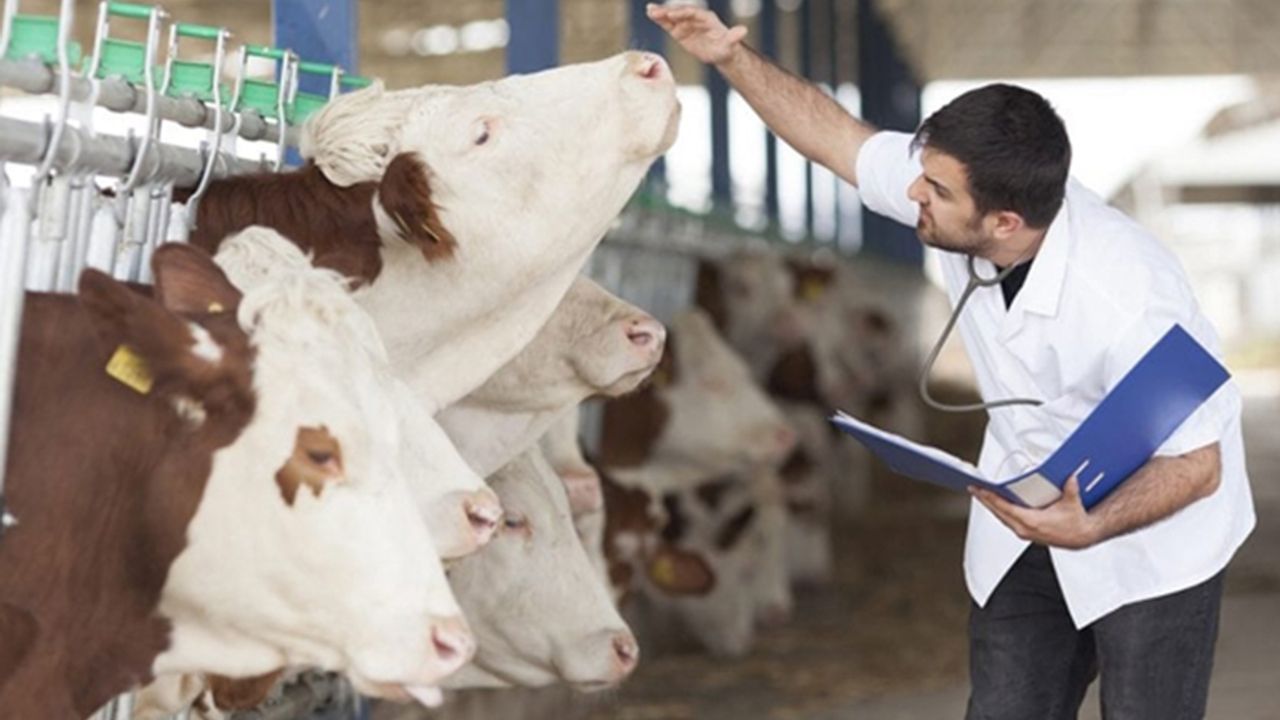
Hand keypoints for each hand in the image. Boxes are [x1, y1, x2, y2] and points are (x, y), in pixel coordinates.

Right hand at [646, 3, 747, 64]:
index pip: (693, 13)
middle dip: (668, 12)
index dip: (682, 13)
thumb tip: (743, 30)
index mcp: (707, 18)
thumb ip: (734, 36)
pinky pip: (669, 24)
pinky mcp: (680, 31)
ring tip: (649, 10)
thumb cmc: (726, 47)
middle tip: (655, 11)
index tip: (672, 14)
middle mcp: (695, 18)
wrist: (721, 51)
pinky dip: (660, 19)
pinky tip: (650, 14)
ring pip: (672, 17)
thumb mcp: (731, 43)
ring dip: (661, 13)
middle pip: (680, 12)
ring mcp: (686, 23)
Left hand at [970, 475, 1101, 549]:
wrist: (1081, 538)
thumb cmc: (1075, 523)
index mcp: (1032, 522)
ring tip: (980, 494)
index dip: (991, 498)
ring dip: (990, 506)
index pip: (1005, 508)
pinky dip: (999, 511)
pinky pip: (1007, 520)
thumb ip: (1070, 489)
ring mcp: (1024, 532)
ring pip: (1001, 517)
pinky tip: (994, 504)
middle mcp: (1024, 529)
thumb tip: (1070, 477)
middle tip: (973, 489)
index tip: (980, 490)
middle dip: (985, 500)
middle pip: (998, 513)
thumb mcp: (1072, 503)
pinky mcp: (1025, 533)